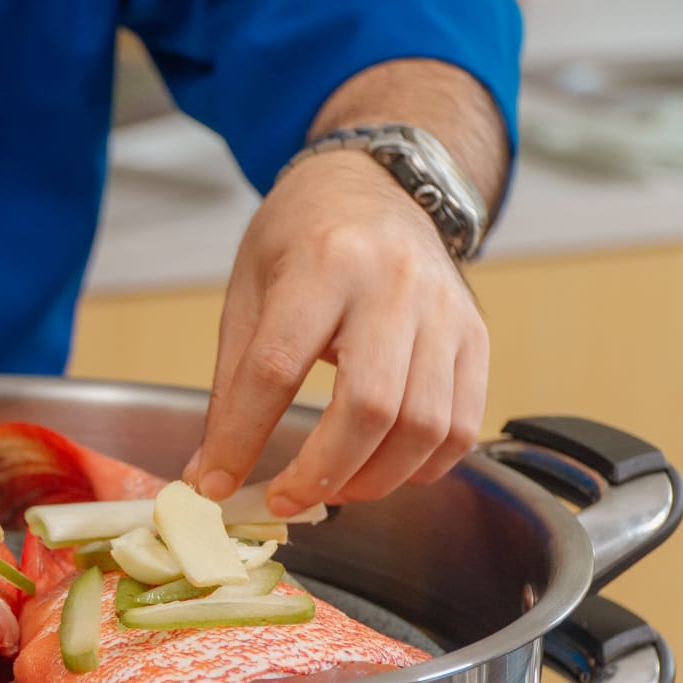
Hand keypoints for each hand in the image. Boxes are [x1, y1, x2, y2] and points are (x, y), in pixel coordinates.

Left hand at [184, 151, 487, 514]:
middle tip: (282, 500)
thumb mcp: (248, 292)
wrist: (376, 182)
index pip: (277, 369)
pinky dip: (423, 467)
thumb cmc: (301, 237)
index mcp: (322, 264)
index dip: (242, 438)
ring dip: (373, 479)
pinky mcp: (474, 335)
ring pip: (424, 425)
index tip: (214, 483)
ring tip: (329, 490)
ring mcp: (444, 311)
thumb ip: (232, 385)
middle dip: (321, 472)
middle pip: (369, 406)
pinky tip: (381, 471)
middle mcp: (393, 285)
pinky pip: (462, 425)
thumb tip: (208, 472)